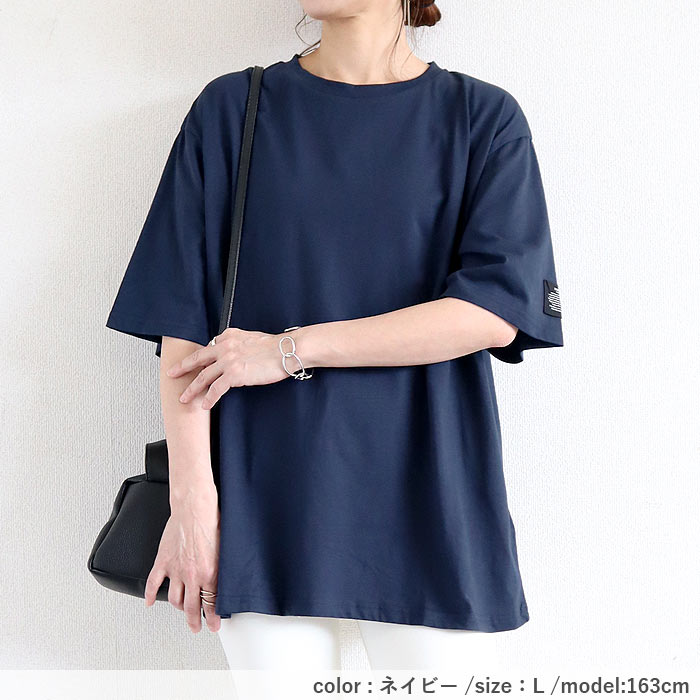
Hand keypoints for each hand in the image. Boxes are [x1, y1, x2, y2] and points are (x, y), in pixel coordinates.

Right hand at [144, 487, 221, 632]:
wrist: (195, 507)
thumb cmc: (212, 521)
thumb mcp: (225, 548)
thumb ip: (223, 567)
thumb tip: (227, 578)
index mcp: (210, 573)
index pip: (211, 604)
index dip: (213, 618)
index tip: (214, 625)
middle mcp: (192, 575)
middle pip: (191, 607)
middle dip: (195, 621)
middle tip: (197, 628)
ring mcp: (175, 569)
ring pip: (174, 599)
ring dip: (178, 609)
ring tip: (181, 612)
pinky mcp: (162, 561)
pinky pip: (153, 583)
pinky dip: (149, 594)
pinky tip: (149, 602)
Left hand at [166, 328, 288, 408]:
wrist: (285, 351)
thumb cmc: (274, 347)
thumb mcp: (251, 338)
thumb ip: (238, 344)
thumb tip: (234, 353)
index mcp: (228, 336)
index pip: (209, 348)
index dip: (199, 358)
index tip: (193, 364)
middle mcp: (224, 346)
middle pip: (198, 359)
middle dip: (182, 368)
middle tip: (171, 374)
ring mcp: (228, 361)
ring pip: (203, 377)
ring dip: (192, 389)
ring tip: (184, 398)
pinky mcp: (234, 375)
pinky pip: (216, 389)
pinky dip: (209, 398)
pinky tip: (205, 405)